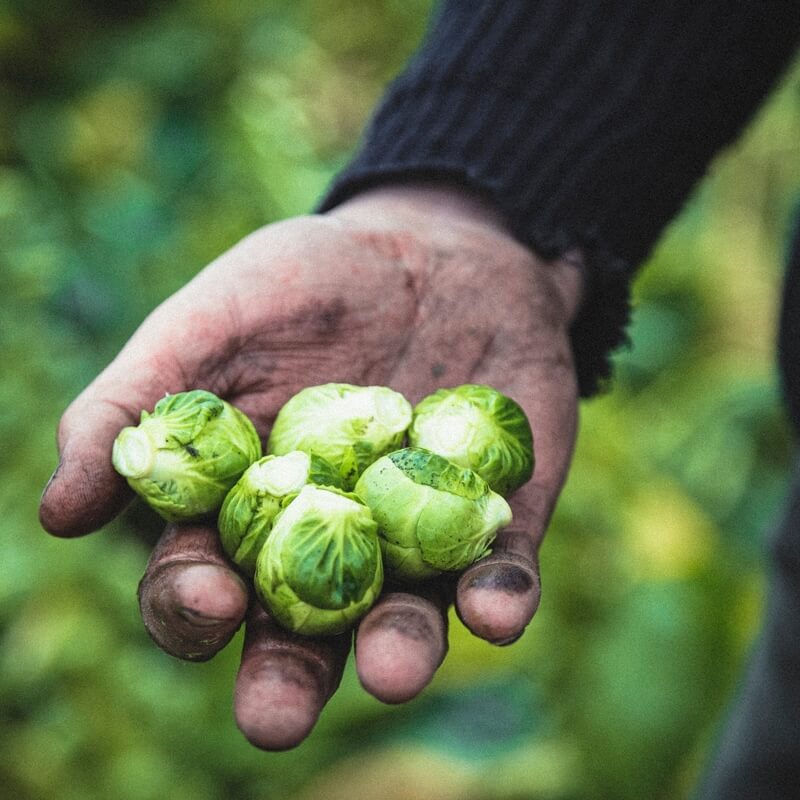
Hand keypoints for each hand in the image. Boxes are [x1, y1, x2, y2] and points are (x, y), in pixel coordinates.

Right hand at [39, 182, 582, 749]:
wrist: (435, 248)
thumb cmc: (310, 283)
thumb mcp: (213, 319)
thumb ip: (137, 406)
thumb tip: (58, 512)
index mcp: (245, 507)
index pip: (204, 580)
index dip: (193, 603)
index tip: (207, 596)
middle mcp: (328, 543)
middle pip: (298, 634)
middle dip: (286, 681)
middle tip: (275, 717)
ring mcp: (416, 538)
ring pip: (402, 621)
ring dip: (397, 651)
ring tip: (391, 667)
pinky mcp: (496, 518)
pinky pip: (500, 574)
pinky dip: (501, 597)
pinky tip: (497, 608)